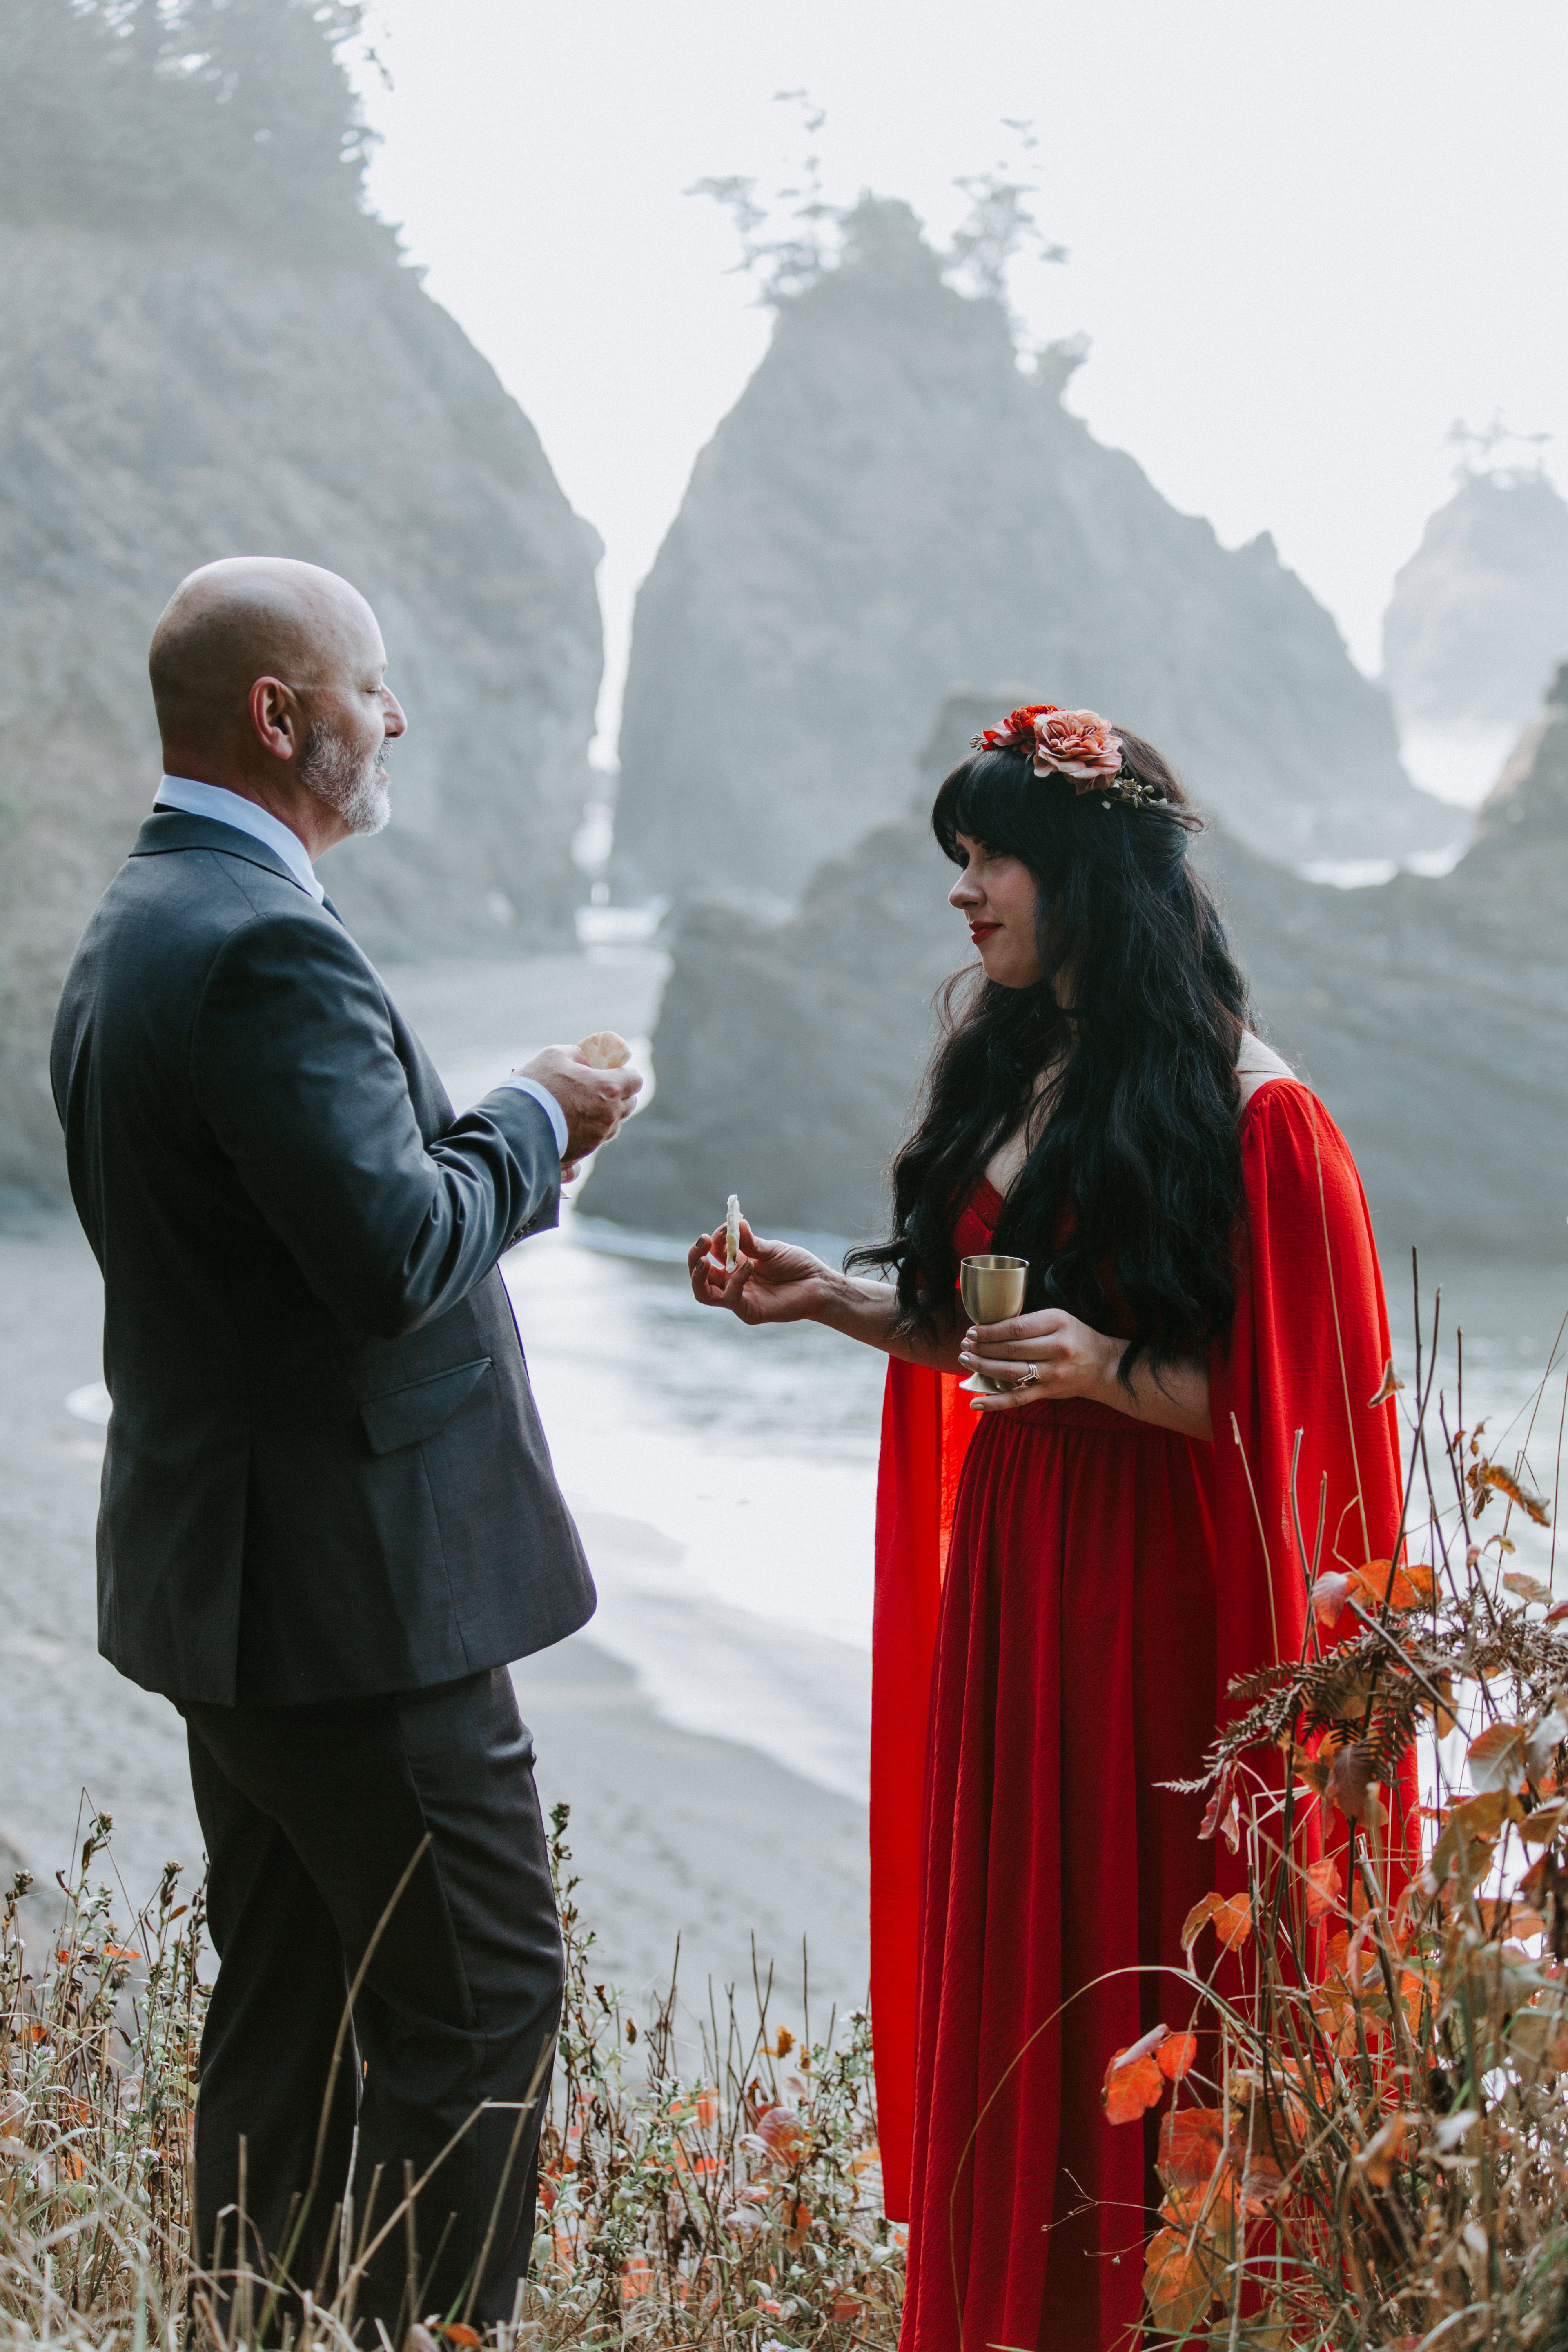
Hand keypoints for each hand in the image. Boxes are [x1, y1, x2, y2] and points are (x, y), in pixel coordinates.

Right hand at [516, 1045, 641, 1164]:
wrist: (513, 1125)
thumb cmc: (535, 1086)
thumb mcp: (554, 1056)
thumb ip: (577, 1055)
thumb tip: (586, 1058)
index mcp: (609, 1088)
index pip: (635, 1080)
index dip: (626, 1074)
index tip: (614, 1072)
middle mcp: (609, 1116)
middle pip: (628, 1105)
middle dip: (618, 1095)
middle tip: (598, 1089)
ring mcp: (597, 1137)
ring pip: (613, 1125)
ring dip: (604, 1115)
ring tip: (581, 1107)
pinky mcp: (584, 1153)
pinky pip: (595, 1142)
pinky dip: (588, 1133)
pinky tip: (571, 1125)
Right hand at [687, 1215, 834, 1326]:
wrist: (819, 1284)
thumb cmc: (797, 1265)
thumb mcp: (771, 1249)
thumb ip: (750, 1242)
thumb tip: (734, 1223)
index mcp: (735, 1265)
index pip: (711, 1255)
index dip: (713, 1240)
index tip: (725, 1226)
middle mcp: (732, 1282)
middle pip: (699, 1276)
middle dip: (695, 1257)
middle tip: (702, 1241)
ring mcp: (739, 1298)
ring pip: (704, 1293)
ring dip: (700, 1274)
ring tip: (706, 1258)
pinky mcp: (749, 1311)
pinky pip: (731, 1298)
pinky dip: (735, 1280)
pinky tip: (748, 1265)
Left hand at [959, 1307, 1122, 1413]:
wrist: (1103, 1365)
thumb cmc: (1074, 1337)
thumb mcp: (1057, 1318)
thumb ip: (1028, 1323)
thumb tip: (988, 1328)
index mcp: (1057, 1323)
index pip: (1015, 1328)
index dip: (989, 1331)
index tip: (972, 1331)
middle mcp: (1057, 1348)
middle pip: (1010, 1349)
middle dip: (982, 1348)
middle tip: (964, 1346)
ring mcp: (1053, 1373)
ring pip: (1011, 1372)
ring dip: (983, 1368)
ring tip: (966, 1361)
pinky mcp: (1049, 1392)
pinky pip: (1018, 1399)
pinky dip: (995, 1403)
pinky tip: (976, 1403)